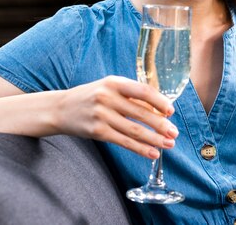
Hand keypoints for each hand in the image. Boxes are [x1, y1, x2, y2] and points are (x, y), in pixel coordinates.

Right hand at [56, 75, 178, 158]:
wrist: (61, 108)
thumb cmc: (91, 96)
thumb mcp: (109, 87)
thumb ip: (131, 95)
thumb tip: (159, 109)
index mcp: (114, 82)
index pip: (143, 91)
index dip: (159, 102)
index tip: (171, 111)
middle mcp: (107, 97)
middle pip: (141, 113)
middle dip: (161, 125)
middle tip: (174, 133)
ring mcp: (102, 115)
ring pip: (134, 130)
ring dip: (154, 139)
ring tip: (168, 144)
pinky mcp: (97, 131)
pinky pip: (124, 142)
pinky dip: (140, 149)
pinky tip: (152, 153)